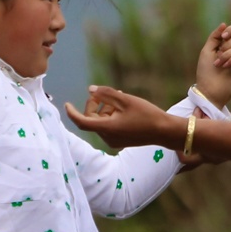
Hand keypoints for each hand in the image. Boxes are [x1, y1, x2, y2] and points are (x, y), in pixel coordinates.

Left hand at [65, 86, 181, 151]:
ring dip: (104, 109)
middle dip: (94, 105)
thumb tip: (90, 90)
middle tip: (103, 93)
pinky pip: (108, 127)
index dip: (72, 113)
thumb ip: (106, 94)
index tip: (66, 104)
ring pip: (100, 123)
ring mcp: (113, 141)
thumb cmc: (146, 114)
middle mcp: (107, 137)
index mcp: (107, 128)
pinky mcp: (119, 141)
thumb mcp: (125, 99)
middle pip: (91, 120)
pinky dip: (110, 116)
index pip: (81, 122)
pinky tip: (121, 106)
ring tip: (117, 96)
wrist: (163, 131)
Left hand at [195, 22, 230, 106]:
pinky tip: (226, 67)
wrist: (207, 90)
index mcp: (228, 46)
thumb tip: (224, 24)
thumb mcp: (207, 50)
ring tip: (219, 65)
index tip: (222, 38)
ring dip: (226, 56)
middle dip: (226, 46)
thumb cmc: (206, 72)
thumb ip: (215, 36)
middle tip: (218, 56)